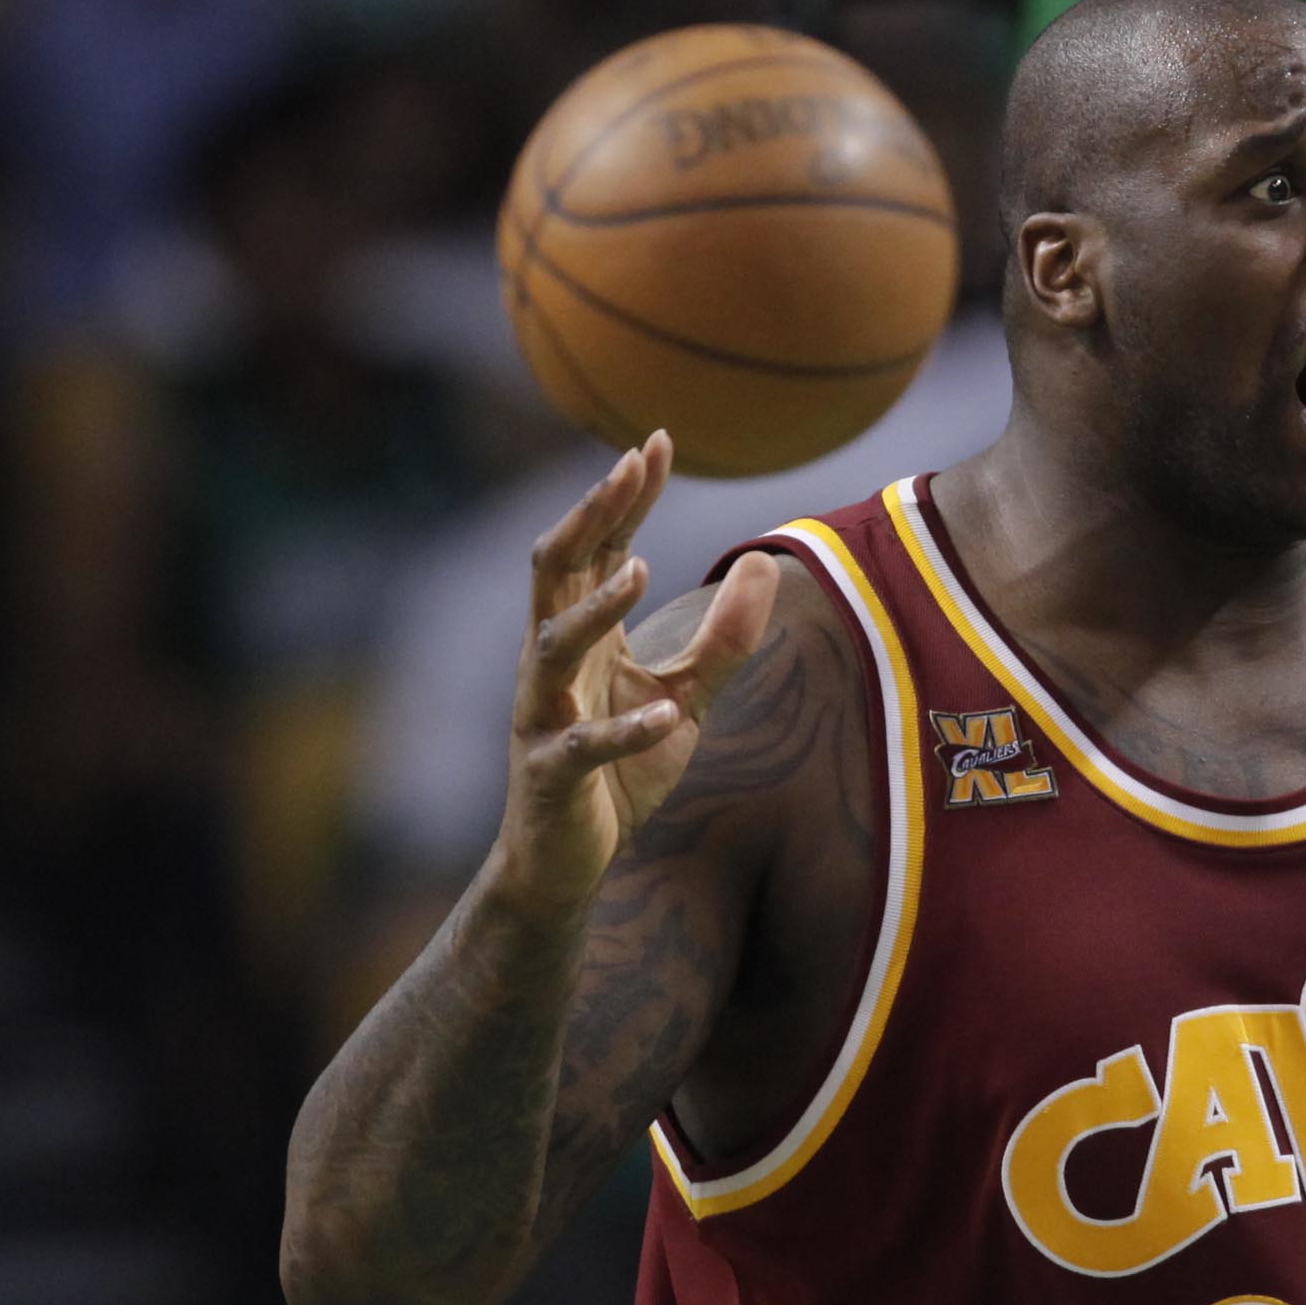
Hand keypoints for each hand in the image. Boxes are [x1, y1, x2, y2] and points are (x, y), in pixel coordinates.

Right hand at [493, 431, 777, 908]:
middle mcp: (550, 663)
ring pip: (550, 646)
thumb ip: (726, 638)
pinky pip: (581, 747)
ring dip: (593, 609)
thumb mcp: (688, 696)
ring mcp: (543, 717)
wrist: (567, 862)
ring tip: (634, 571)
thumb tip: (763, 561)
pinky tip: (664, 713)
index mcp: (580, 637)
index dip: (624, 497)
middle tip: (624, 466)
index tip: (656, 442)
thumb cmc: (621, 773)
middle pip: (555, 570)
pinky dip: (622, 730)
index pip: (597, 548)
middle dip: (588, 517)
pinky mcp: (550, 775)